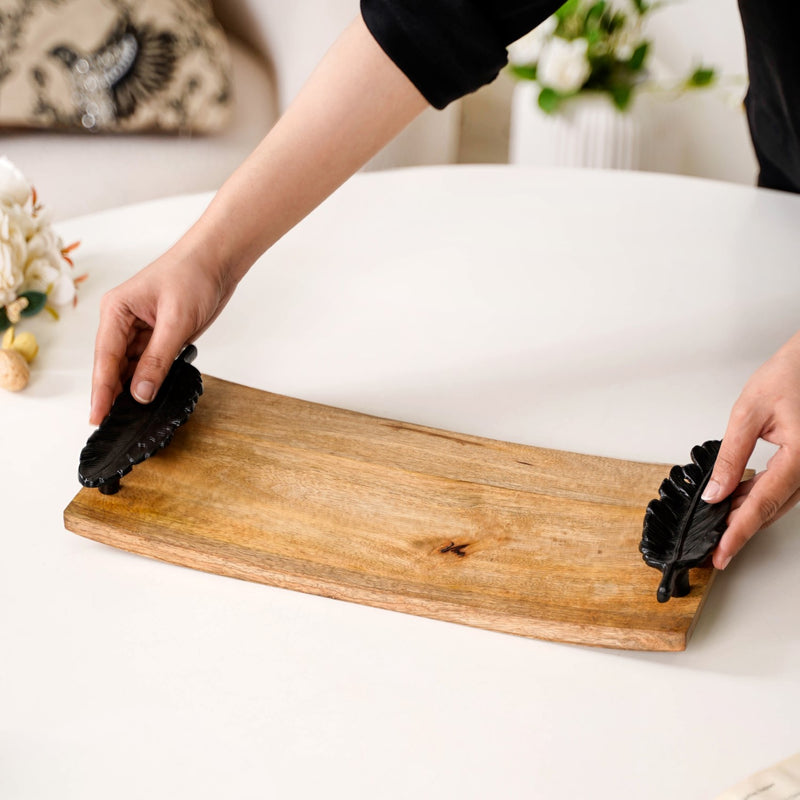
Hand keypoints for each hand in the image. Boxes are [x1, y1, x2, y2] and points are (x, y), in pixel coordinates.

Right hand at [89, 242, 235, 424]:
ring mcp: (141, 330)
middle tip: (115, 427)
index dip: (101, 391)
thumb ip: (158, 359)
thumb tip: (140, 393)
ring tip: (134, 419)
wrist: (218, 260)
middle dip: (115, 395)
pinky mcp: (160, 336)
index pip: (105, 359)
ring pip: (133, 368)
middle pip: (115, 367)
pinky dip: (153, 379)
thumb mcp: (176, 321)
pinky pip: (151, 363)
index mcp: (116, 311)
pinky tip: (154, 397)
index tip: (98, 418)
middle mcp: (123, 322)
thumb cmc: (193, 275)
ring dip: (136, 390)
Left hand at [702, 332, 799, 568]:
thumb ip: (730, 456)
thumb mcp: (747, 414)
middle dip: (740, 531)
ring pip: (777, 503)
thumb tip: (714, 492)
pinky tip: (735, 502)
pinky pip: (781, 489)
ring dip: (747, 516)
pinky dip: (757, 498)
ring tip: (718, 529)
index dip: (738, 532)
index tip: (721, 554)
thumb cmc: (790, 376)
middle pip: (771, 510)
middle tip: (714, 551)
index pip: (762, 504)